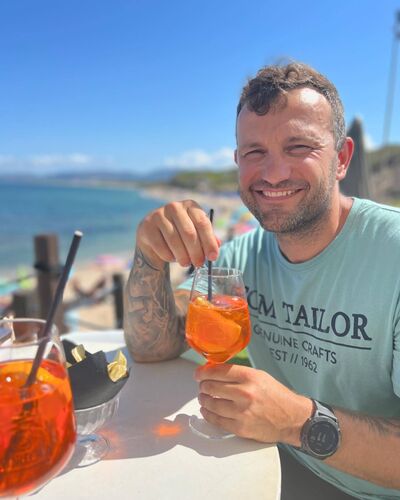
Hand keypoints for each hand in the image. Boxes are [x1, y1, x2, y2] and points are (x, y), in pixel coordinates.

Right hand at [136, 200, 219, 268]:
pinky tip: (172, 258)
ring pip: (174, 240)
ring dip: (183, 256)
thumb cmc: (180, 235)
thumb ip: (207, 239)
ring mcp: (158, 215)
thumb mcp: (196, 234)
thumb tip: (217, 246)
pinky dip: (169, 256)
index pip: (202, 223)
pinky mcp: (147, 227)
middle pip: (189, 233)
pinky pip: (160, 246)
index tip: (213, 257)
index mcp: (190, 206)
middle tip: (199, 264)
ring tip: (186, 264)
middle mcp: (174, 207)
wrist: (153, 237)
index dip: (209, 242)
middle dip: (196, 252)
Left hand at [195, 363, 312, 444]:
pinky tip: (206, 410)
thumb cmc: (277, 396)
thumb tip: (216, 371)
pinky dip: (208, 414)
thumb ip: (238, 374)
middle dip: (203, 386)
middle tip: (202, 385)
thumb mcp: (260, 376)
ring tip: (204, 397)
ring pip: (211, 404)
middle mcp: (244, 393)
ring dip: (203, 400)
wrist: (293, 418)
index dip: (204, 372)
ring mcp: (241, 412)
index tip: (198, 373)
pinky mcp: (240, 428)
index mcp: (250, 377)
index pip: (218, 371)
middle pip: (211, 387)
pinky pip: (216, 420)